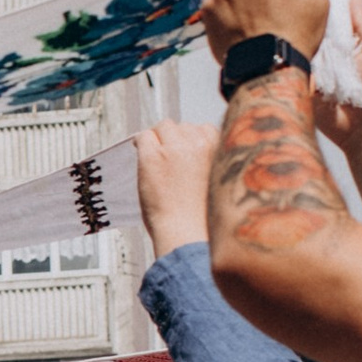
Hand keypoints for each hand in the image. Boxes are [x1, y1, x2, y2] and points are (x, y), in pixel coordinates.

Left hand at [132, 120, 218, 258]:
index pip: (207, 129)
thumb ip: (210, 166)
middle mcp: (200, 144)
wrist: (188, 234)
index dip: (194, 140)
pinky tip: (140, 153)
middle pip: (185, 126)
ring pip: (165, 126)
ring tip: (155, 157)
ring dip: (159, 138)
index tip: (186, 151)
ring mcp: (175, 149)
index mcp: (221, 151)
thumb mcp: (218, 186)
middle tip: (168, 157)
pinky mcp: (153, 156)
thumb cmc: (204, 220)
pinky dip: (140, 142)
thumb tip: (193, 157)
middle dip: (177, 139)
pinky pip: (144, 136)